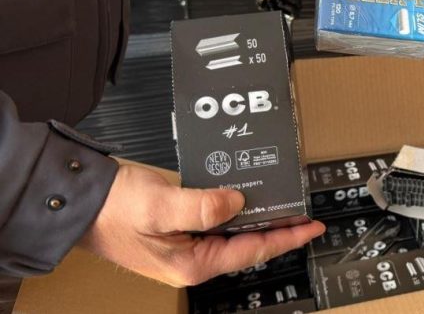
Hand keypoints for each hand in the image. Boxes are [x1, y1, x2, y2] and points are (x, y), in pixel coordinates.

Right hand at [79, 164, 324, 286]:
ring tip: (284, 201)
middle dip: (278, 227)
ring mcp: (185, 246)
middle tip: (304, 210)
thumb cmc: (112, 208)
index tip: (312, 227)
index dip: (287, 238)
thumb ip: (204, 207)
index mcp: (193, 264)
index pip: (254, 251)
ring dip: (258, 217)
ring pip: (234, 232)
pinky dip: (236, 208)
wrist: (78, 200)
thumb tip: (238, 203)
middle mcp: (192, 259)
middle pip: (248, 244)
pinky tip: (246, 193)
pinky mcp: (177, 230)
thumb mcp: (162, 205)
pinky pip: (217, 221)